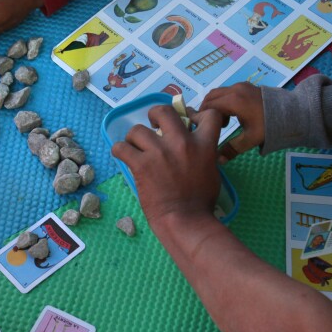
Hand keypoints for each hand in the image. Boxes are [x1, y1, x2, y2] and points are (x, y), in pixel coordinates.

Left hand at [112, 106, 222, 223]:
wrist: (184, 220)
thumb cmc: (201, 202)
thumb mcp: (211, 171)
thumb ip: (203, 153)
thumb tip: (194, 146)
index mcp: (204, 145)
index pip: (208, 114)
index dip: (194, 112)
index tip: (186, 120)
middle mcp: (181, 142)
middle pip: (163, 111)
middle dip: (155, 115)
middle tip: (153, 127)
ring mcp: (159, 152)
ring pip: (137, 129)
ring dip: (134, 139)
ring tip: (136, 149)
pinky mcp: (141, 164)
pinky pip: (121, 147)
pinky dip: (120, 150)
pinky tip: (123, 156)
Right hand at [200, 83, 264, 162]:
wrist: (292, 112)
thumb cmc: (270, 126)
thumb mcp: (251, 139)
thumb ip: (232, 149)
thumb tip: (218, 160)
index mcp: (233, 101)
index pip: (208, 106)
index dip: (202, 117)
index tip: (202, 129)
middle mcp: (234, 89)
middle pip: (210, 97)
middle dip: (206, 110)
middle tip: (211, 126)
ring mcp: (241, 86)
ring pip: (218, 93)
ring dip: (215, 105)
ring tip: (224, 122)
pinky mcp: (246, 86)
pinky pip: (228, 91)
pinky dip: (223, 101)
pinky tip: (232, 114)